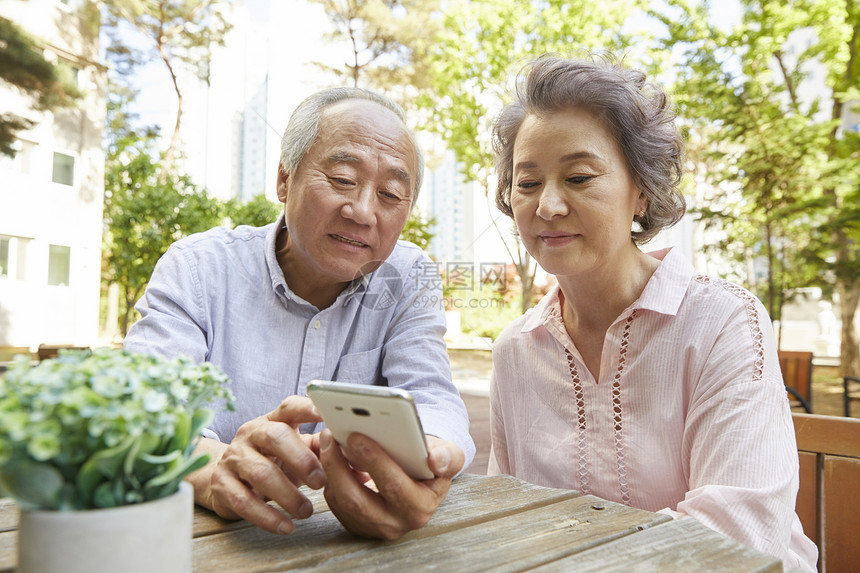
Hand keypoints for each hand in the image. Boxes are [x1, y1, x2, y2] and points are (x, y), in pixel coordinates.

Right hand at [188, 396, 325, 534]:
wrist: (225, 479)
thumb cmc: (271, 461)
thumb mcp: (294, 450)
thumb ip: (323, 452)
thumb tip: (361, 468)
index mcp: (272, 421)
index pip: (289, 408)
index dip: (305, 408)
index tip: (323, 414)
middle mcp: (250, 434)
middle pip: (274, 436)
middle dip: (301, 459)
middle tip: (320, 482)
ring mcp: (233, 458)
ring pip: (261, 473)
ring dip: (288, 495)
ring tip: (307, 510)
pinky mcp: (221, 485)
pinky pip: (244, 502)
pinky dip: (268, 517)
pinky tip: (286, 526)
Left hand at [319, 430, 463, 539]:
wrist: (422, 478)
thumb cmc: (433, 462)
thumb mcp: (449, 456)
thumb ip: (449, 456)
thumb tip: (436, 460)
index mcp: (421, 506)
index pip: (394, 485)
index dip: (374, 461)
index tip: (356, 437)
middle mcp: (397, 523)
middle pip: (358, 499)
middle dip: (339, 465)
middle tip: (330, 435)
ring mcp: (374, 527)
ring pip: (342, 502)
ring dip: (330, 470)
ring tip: (326, 440)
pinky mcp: (357, 525)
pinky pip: (336, 504)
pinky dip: (329, 478)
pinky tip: (329, 454)